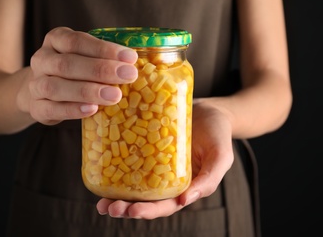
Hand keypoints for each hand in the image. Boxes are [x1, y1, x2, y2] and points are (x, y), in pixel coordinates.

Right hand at [22, 27, 137, 124]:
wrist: (39, 91)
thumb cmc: (72, 71)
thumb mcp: (84, 57)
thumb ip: (104, 57)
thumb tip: (136, 64)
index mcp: (56, 40)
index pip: (76, 41)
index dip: (104, 48)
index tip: (130, 57)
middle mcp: (42, 59)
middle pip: (67, 63)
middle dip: (100, 69)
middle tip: (128, 75)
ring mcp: (35, 84)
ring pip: (55, 87)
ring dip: (88, 91)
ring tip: (114, 96)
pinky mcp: (36, 107)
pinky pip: (51, 109)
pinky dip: (72, 110)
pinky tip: (92, 110)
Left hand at [96, 100, 233, 218]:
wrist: (209, 109)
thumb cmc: (218, 133)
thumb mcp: (221, 156)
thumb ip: (209, 179)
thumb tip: (184, 201)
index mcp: (183, 187)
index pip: (165, 206)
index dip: (148, 211)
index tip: (132, 212)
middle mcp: (166, 180)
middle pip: (144, 199)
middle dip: (126, 207)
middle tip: (108, 208)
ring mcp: (154, 164)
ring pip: (133, 184)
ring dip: (117, 195)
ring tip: (101, 202)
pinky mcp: (146, 148)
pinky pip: (130, 160)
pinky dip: (116, 168)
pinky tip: (103, 169)